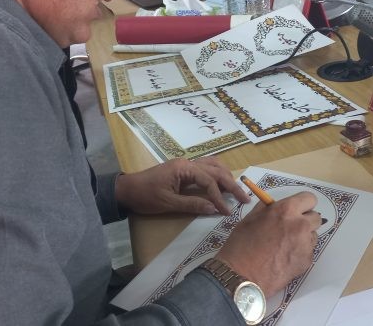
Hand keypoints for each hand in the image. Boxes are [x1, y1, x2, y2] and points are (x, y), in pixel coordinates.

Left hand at [115, 157, 250, 214]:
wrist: (127, 190)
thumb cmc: (145, 196)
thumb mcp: (168, 203)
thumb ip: (192, 204)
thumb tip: (214, 208)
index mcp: (184, 168)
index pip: (209, 180)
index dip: (220, 196)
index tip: (227, 210)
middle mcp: (188, 162)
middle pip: (216, 170)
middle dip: (231, 184)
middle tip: (245, 199)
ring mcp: (186, 164)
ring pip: (213, 165)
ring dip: (226, 177)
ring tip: (236, 191)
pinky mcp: (183, 169)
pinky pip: (206, 167)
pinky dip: (217, 174)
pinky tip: (222, 183)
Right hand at [215, 192, 320, 296]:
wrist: (241, 275)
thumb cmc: (241, 245)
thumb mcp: (251, 218)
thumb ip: (268, 209)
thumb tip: (275, 205)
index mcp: (286, 210)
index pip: (309, 199)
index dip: (303, 204)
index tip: (296, 210)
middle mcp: (300, 225)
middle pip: (316, 217)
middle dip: (305, 220)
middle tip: (290, 228)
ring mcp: (305, 245)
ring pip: (313, 235)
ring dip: (304, 237)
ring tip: (285, 245)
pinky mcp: (307, 261)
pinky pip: (308, 251)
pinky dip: (300, 253)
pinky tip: (284, 258)